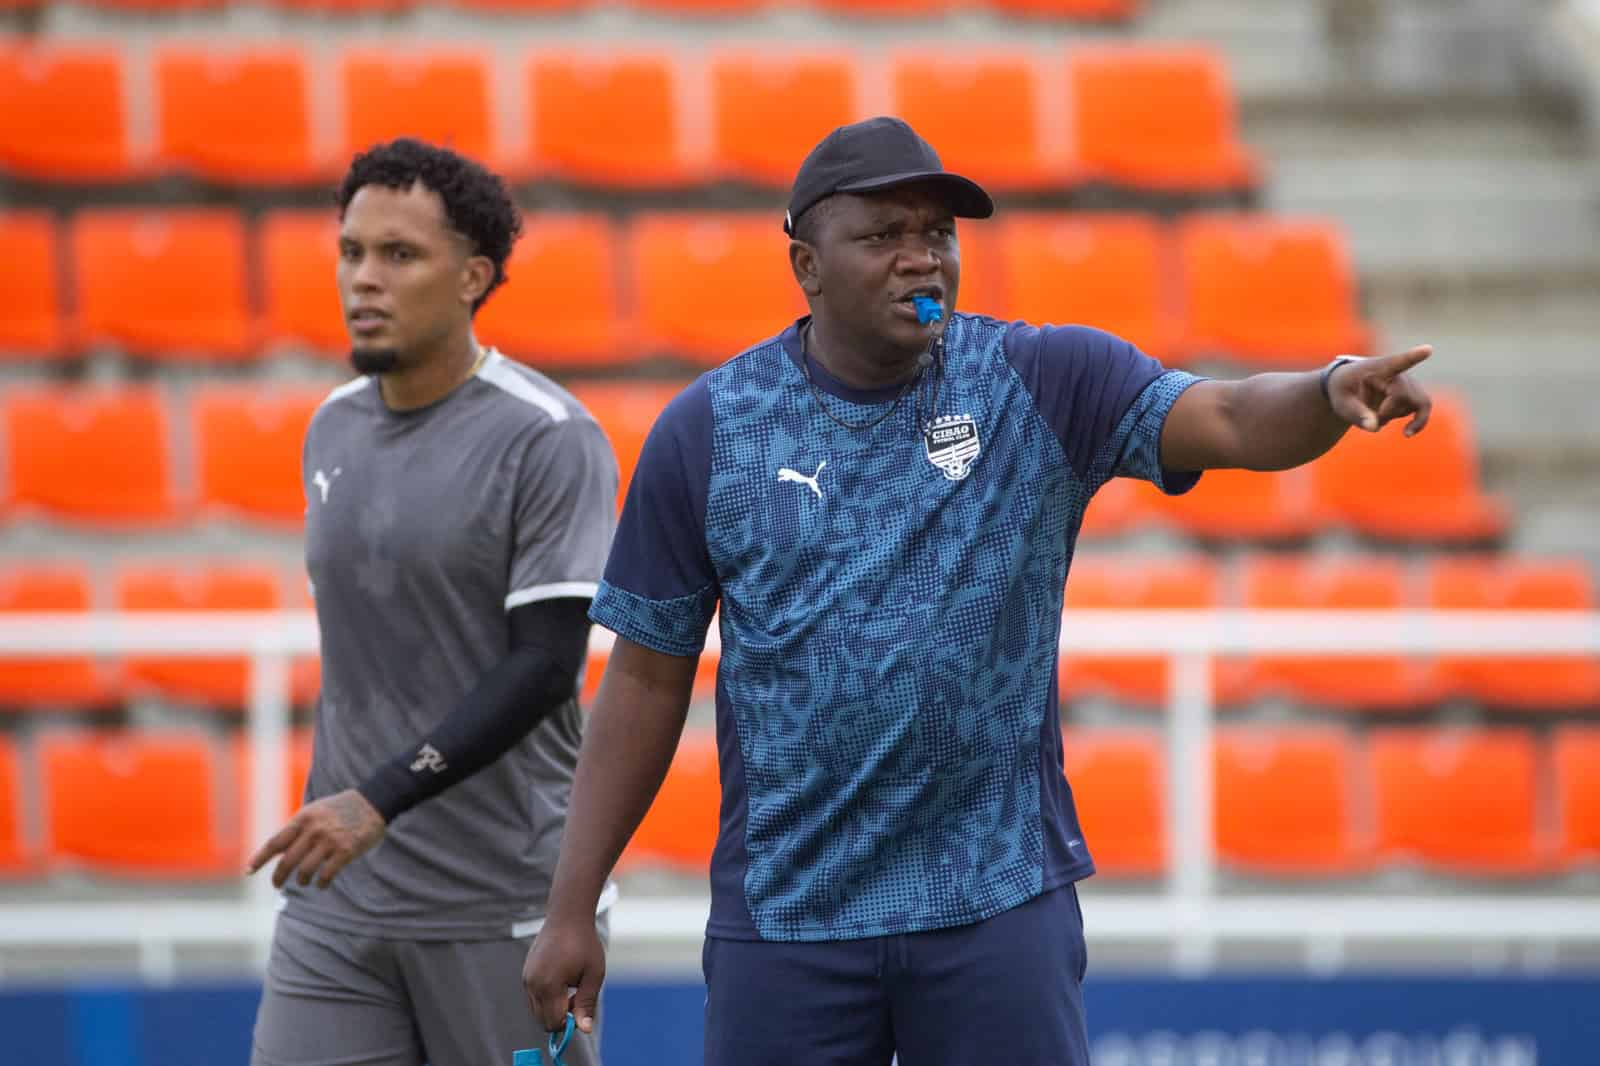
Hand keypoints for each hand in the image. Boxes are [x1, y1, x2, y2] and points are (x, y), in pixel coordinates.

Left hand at [246, 789, 385, 889]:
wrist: (373, 801)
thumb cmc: (341, 808)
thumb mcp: (315, 811)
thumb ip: (298, 829)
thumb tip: (278, 852)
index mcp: (303, 818)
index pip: (275, 842)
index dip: (260, 859)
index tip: (248, 871)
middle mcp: (313, 830)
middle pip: (287, 861)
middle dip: (279, 877)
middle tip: (277, 885)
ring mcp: (330, 840)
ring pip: (305, 871)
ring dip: (302, 881)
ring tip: (304, 882)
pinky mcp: (346, 851)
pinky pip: (326, 874)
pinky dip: (321, 883)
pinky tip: (321, 883)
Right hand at [523, 915, 605, 1036]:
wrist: (567, 916)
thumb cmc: (584, 944)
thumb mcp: (593, 975)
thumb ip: (586, 1004)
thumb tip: (585, 1030)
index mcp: (549, 985)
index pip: (553, 1023)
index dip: (569, 1023)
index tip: (581, 1007)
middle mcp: (532, 984)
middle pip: (542, 1020)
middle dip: (560, 1016)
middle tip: (577, 995)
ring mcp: (526, 978)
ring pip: (537, 1010)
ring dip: (553, 1006)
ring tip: (570, 986)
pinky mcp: (525, 973)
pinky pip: (533, 997)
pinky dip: (546, 996)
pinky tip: (561, 978)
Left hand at [1327, 345, 1433, 435]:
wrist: (1349, 388)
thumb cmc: (1344, 391)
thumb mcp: (1342, 403)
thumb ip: (1356, 414)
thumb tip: (1375, 427)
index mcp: (1377, 368)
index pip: (1397, 361)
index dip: (1413, 356)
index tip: (1427, 350)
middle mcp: (1398, 373)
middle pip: (1403, 395)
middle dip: (1386, 412)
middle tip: (1367, 416)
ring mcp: (1409, 383)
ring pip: (1417, 404)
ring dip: (1395, 416)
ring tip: (1374, 417)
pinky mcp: (1414, 394)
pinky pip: (1422, 409)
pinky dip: (1416, 422)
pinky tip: (1406, 432)